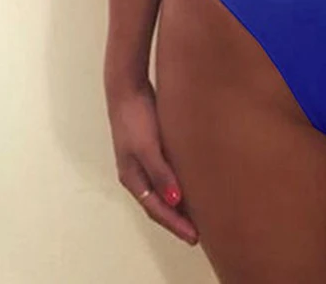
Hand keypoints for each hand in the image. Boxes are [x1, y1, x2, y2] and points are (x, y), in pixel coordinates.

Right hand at [105, 80, 198, 245]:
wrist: (127, 87)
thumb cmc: (136, 117)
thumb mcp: (148, 147)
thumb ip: (161, 173)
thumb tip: (175, 202)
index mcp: (133, 178)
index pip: (156, 210)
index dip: (175, 225)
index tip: (194, 238)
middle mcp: (137, 173)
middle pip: (158, 204)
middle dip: (177, 220)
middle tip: (198, 234)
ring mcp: (144, 160)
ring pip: (163, 190)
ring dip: (178, 204)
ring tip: (198, 214)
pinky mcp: (152, 147)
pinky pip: (167, 174)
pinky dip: (178, 185)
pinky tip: (192, 182)